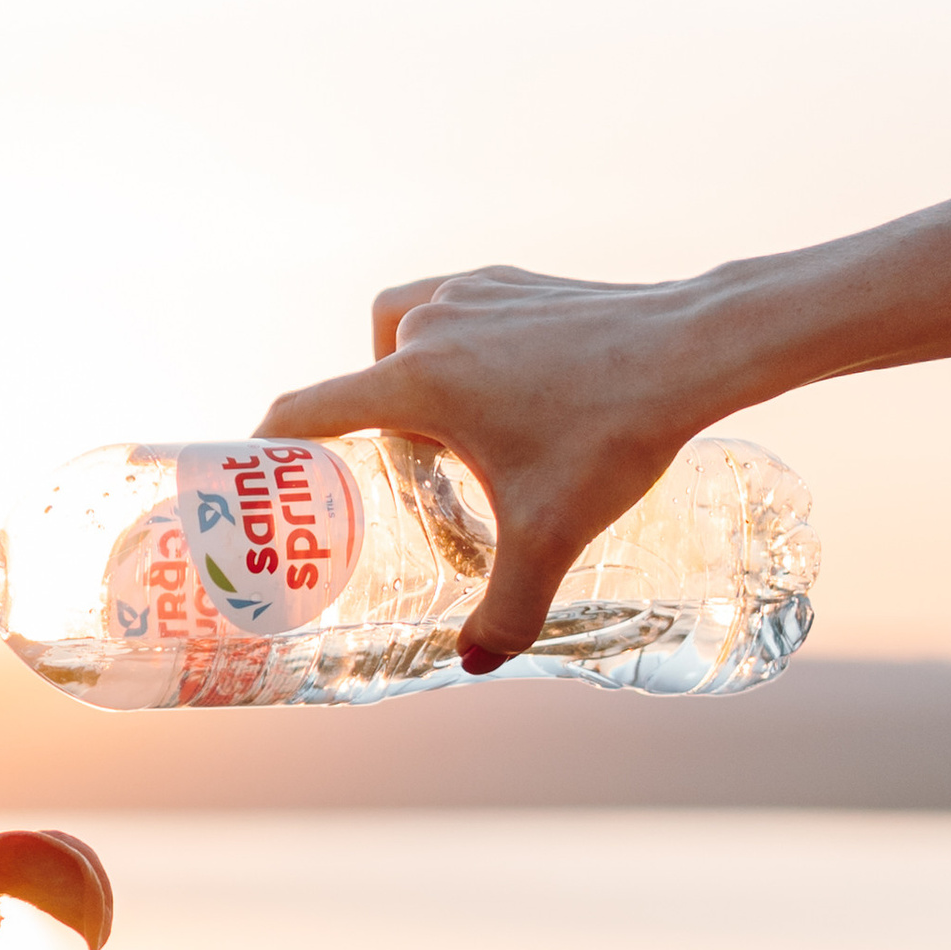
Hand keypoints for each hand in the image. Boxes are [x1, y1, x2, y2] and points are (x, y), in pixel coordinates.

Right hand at [256, 267, 738, 669]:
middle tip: (407, 480)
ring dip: (407, 378)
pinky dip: (457, 349)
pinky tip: (505, 394)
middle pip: (360, 378)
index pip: (307, 408)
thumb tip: (476, 666)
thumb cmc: (615, 433)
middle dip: (371, 429)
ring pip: (403, 333)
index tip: (254, 473)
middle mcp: (432, 325)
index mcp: (415, 380)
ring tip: (452, 432)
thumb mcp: (552, 535)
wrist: (695, 350)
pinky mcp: (517, 283)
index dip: (268, 445)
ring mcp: (475, 294)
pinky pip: (455, 313)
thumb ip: (507, 610)